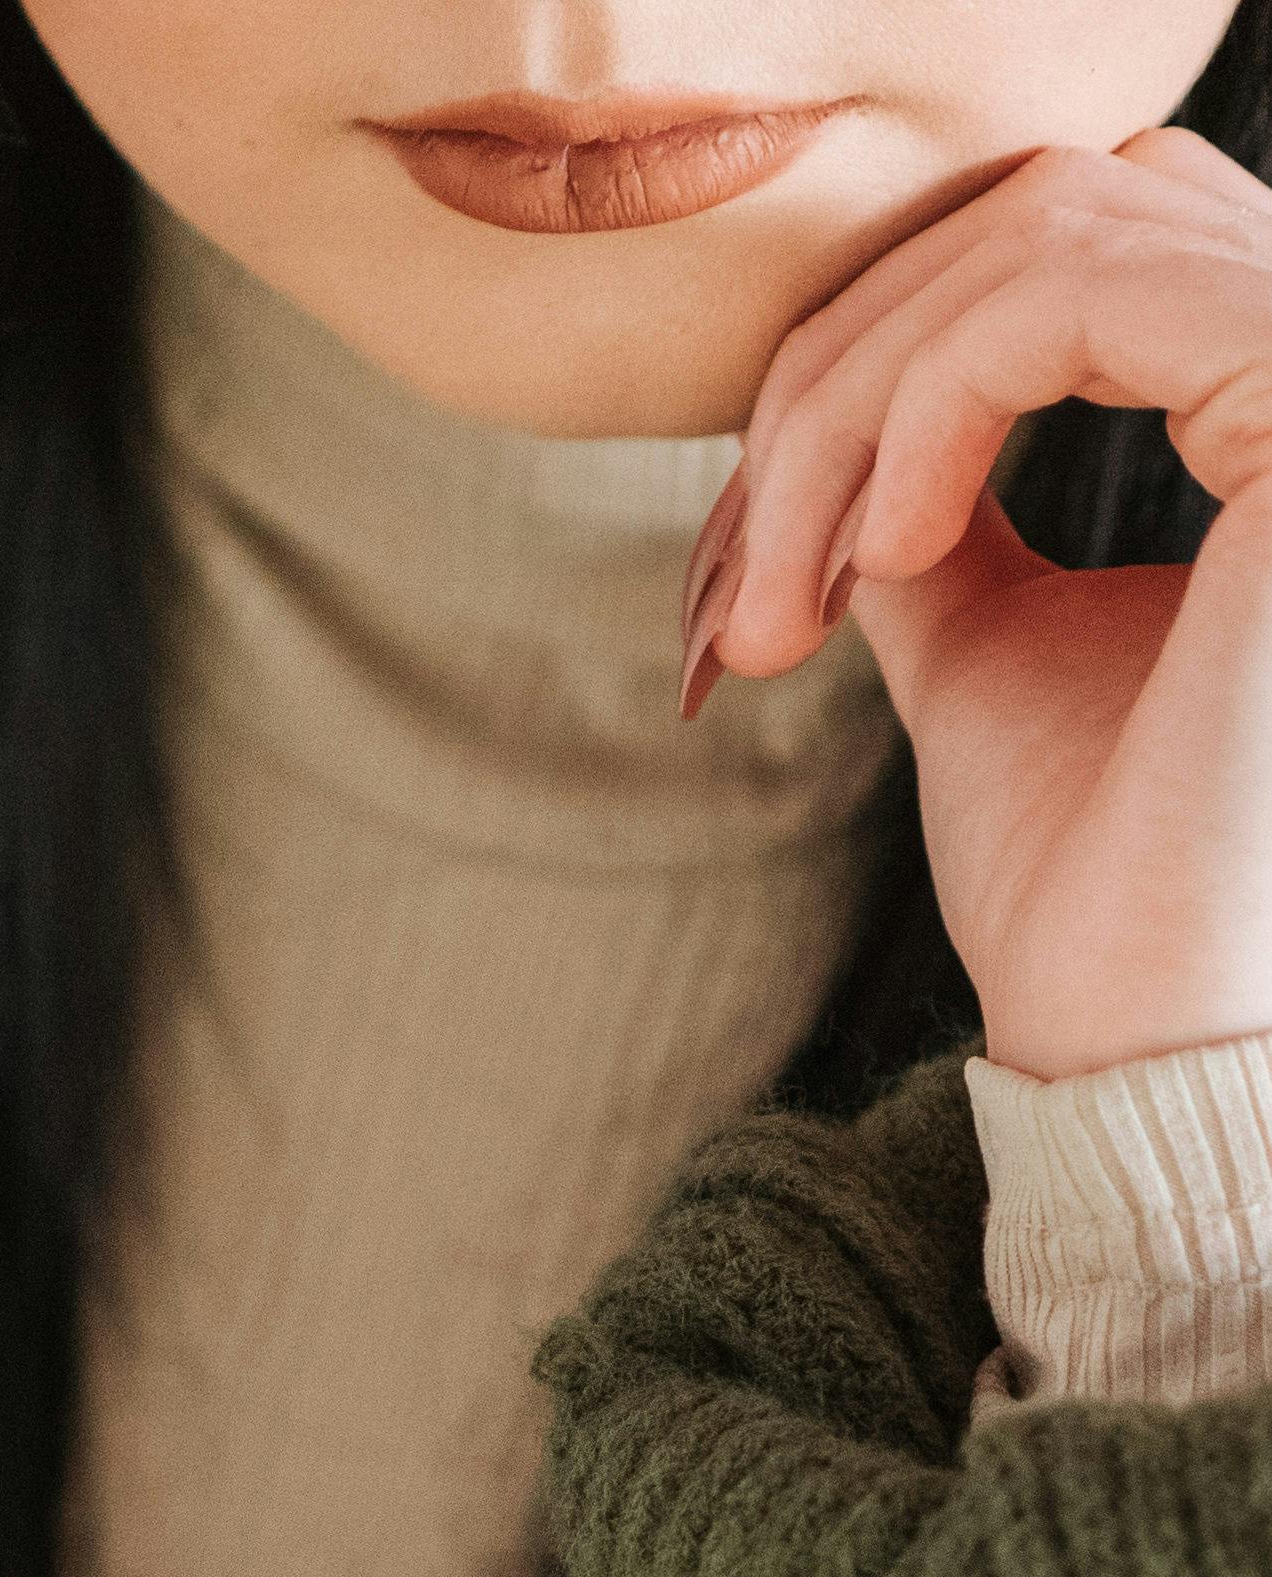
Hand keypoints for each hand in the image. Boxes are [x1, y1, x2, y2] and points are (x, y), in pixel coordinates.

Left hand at [689, 128, 1271, 1078]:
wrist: (1145, 1042)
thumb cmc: (1087, 882)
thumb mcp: (989, 645)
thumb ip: (942, 512)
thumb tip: (848, 422)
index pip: (1071, 248)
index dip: (880, 364)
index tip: (773, 559)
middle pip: (1049, 210)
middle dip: (844, 377)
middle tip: (755, 580)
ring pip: (1052, 229)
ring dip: (863, 399)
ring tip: (806, 587)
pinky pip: (1076, 287)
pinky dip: (930, 401)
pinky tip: (884, 553)